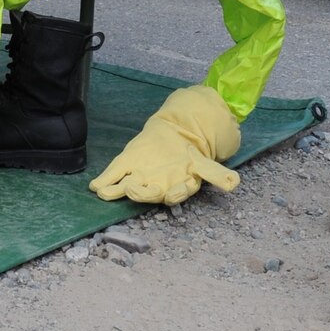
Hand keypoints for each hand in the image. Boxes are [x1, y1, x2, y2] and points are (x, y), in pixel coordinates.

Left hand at [89, 84, 240, 204]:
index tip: (172, 195)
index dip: (174, 195)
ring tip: (105, 192)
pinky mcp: (126, 165)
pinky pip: (113, 176)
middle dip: (139, 193)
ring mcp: (140, 178)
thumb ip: (216, 174)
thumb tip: (234, 183)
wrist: (176, 135)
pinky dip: (104, 182)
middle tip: (133, 189)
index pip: (177, 193)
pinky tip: (95, 186)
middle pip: (147, 194)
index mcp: (178, 186)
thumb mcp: (204, 163)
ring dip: (117, 191)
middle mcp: (157, 188)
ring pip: (128, 188)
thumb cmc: (189, 155)